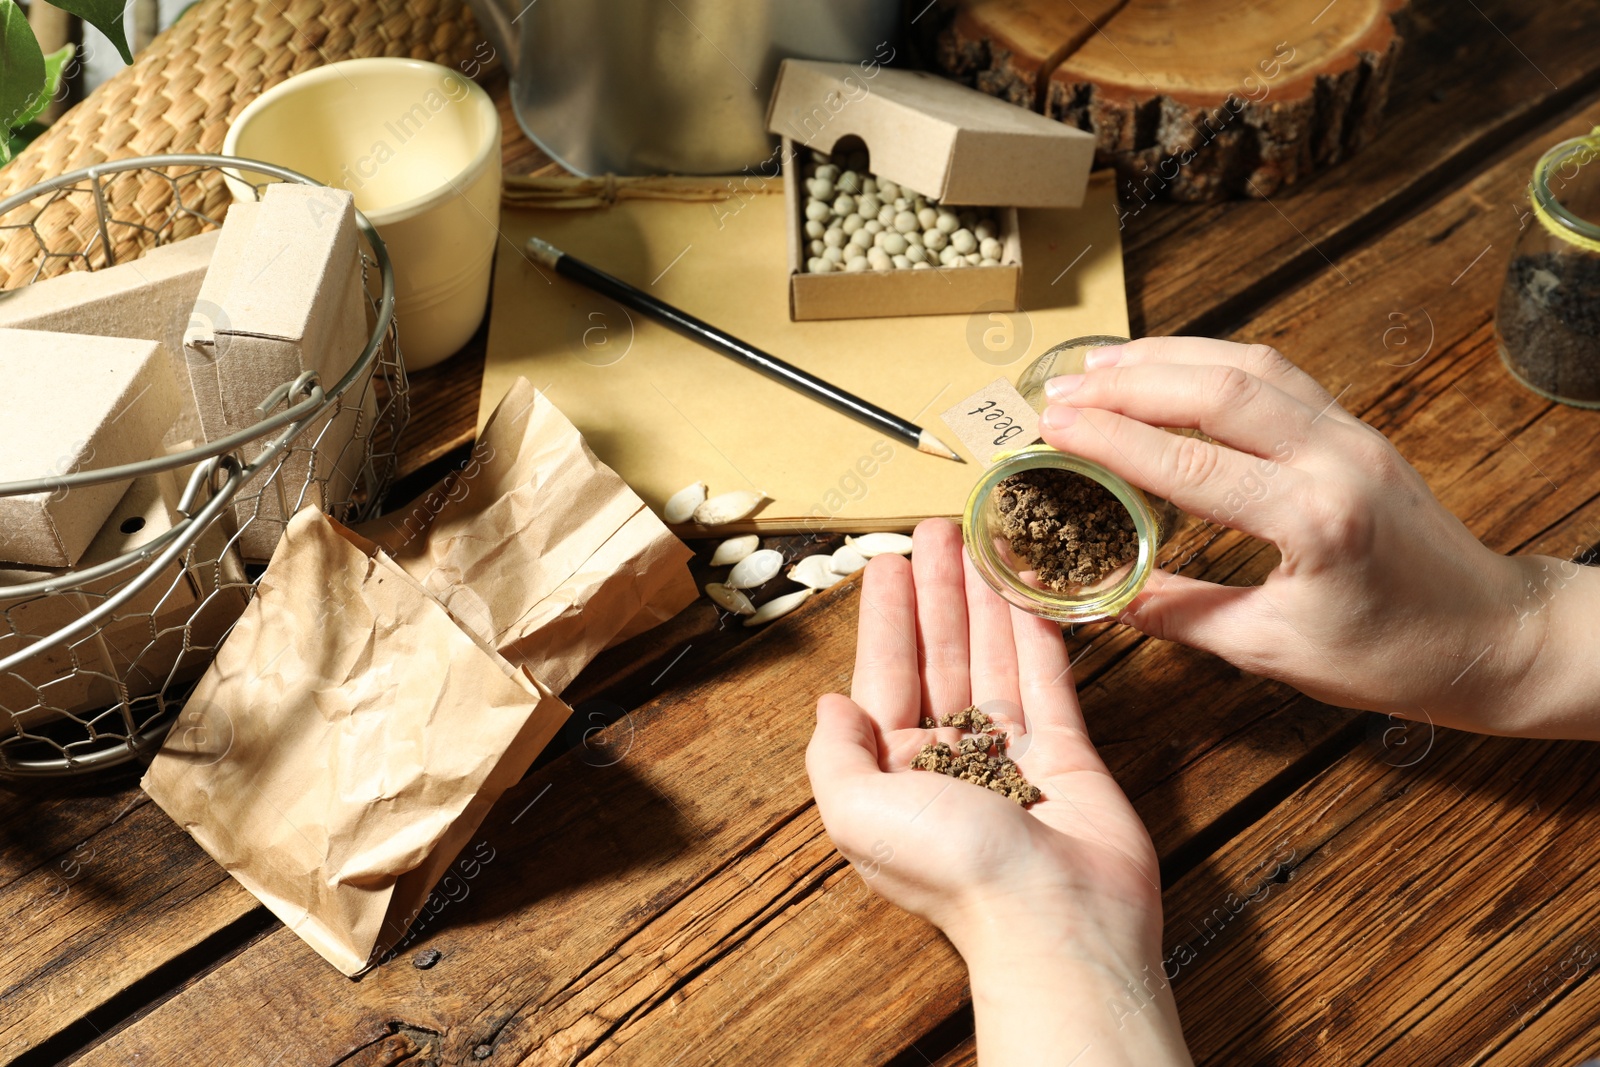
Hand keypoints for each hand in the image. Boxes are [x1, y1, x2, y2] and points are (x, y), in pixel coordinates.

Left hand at [806, 520, 1191, 1065]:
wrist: (1055, 919)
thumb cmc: (955, 873)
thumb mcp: (857, 812)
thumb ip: (833, 754)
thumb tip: (829, 703)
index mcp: (895, 771)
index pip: (885, 673)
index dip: (887, 615)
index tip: (890, 560)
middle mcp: (950, 758)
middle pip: (940, 654)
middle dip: (938, 591)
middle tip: (941, 530)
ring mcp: (1011, 754)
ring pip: (994, 657)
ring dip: (986, 599)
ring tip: (985, 542)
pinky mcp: (1067, 754)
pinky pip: (1048, 680)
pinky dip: (1038, 632)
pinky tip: (1030, 590)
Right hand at [1037, 336, 1599, 738]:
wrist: (1493, 638)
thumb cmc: (1393, 657)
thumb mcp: (1274, 649)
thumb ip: (1183, 612)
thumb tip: (1106, 594)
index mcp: (1313, 520)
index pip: (1190, 462)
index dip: (1111, 439)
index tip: (1051, 427)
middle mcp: (1335, 460)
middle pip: (1218, 391)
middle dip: (1129, 383)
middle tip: (1059, 388)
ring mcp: (1351, 435)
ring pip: (1248, 366)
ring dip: (1168, 357)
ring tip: (1100, 364)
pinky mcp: (1356, 429)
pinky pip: (1277, 375)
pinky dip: (1213, 362)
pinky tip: (1171, 367)